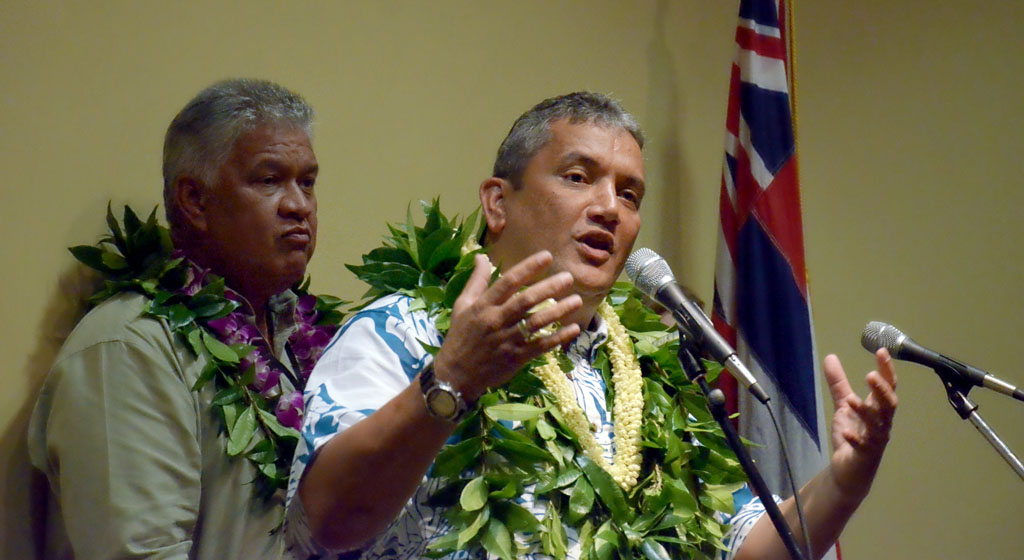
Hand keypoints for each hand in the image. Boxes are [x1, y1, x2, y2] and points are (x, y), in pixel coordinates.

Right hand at [434, 251, 581, 400]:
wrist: (456, 375)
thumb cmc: (460, 336)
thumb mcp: (462, 305)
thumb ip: (476, 281)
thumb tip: (482, 256)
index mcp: (483, 306)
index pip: (508, 282)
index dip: (528, 268)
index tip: (547, 256)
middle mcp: (497, 321)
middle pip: (526, 301)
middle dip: (549, 288)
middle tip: (568, 277)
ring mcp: (508, 340)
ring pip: (536, 323)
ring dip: (558, 311)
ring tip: (576, 300)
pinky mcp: (517, 358)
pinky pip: (541, 346)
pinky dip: (558, 337)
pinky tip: (574, 329)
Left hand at [823, 348, 897, 500]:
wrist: (848, 470)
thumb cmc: (852, 435)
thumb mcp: (843, 405)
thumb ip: (838, 383)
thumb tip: (830, 356)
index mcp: (878, 409)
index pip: (887, 386)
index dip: (886, 369)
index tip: (881, 351)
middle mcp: (881, 423)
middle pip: (889, 404)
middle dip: (882, 390)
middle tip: (871, 375)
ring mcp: (875, 440)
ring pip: (877, 425)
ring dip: (865, 412)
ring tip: (851, 400)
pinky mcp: (864, 455)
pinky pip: (864, 447)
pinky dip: (856, 439)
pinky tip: (846, 433)